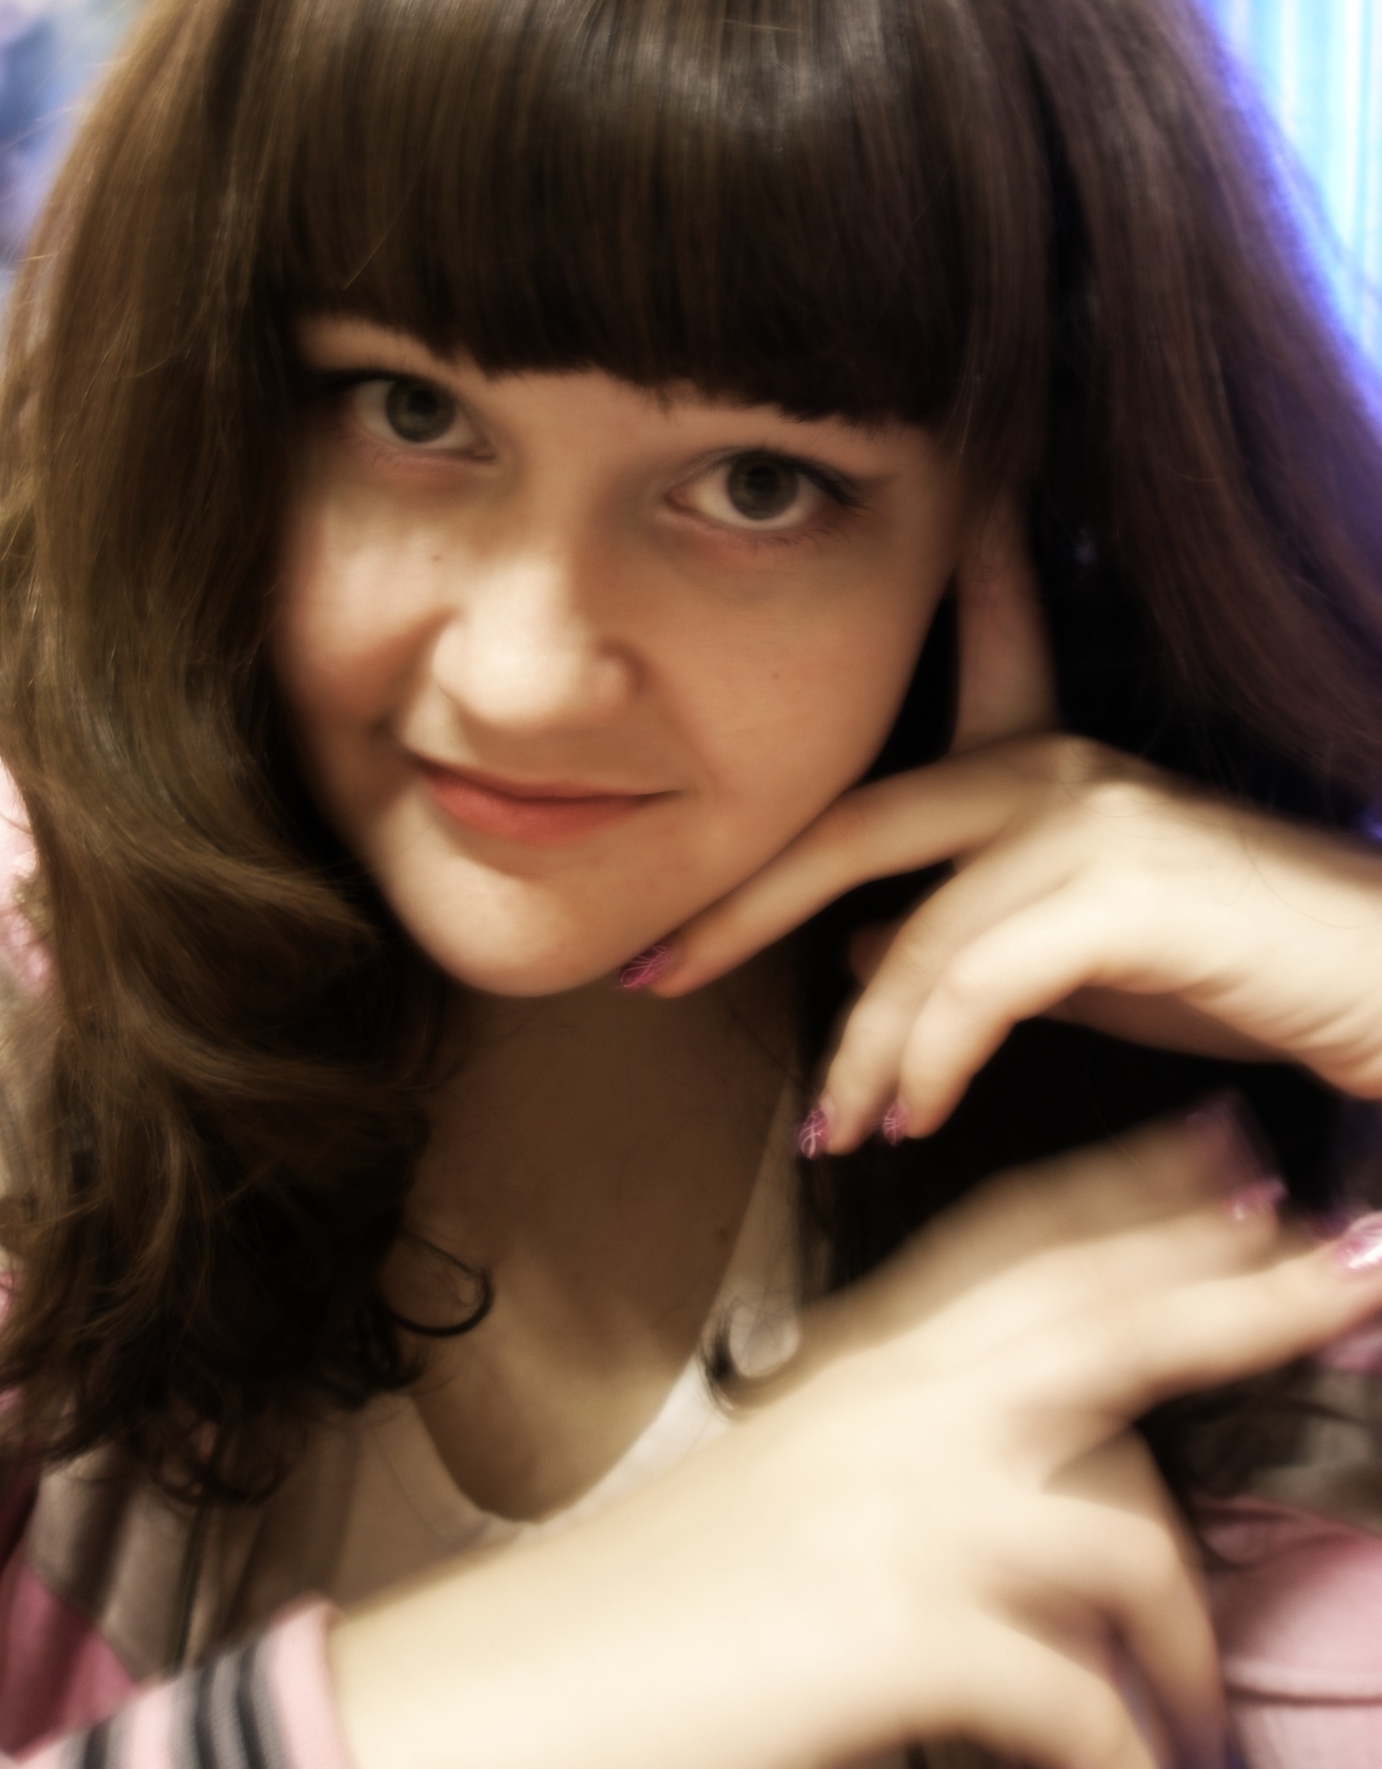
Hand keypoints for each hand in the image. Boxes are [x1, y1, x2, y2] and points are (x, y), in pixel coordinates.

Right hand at [331, 1119, 1381, 1768]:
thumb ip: (897, 1449)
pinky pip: (1072, 1695)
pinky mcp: (894, 1631)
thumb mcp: (786, 1486)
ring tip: (1207, 1705)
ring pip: (1114, 1528)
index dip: (1130, 1193)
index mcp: (862, 1372)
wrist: (519, 1683)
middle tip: (1329, 1270)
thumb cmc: (650, 1601)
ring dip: (1185, 1637)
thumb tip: (1031, 1473)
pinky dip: (1113, 1753)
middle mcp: (887, 1416)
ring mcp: (895, 1515)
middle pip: (1092, 1322)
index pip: (1014, 1244)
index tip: (1220, 1154)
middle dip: (1228, 1294)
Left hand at [645, 506, 1381, 1148]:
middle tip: (652, 971)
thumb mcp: (1073, 961)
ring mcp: (1087, 815)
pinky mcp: (1125, 885)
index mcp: (1028, 765)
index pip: (868, 784)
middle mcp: (1048, 765)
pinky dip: (931, 1056)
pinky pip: (980, 979)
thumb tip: (852, 957)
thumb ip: (965, 945)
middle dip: (738, 904)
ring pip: (911, 933)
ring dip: (858, 1045)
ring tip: (837, 1127)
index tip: (671, 909)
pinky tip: (914, 1115)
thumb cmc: (1240, 971)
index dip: (762, 835)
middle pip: (846, 828)